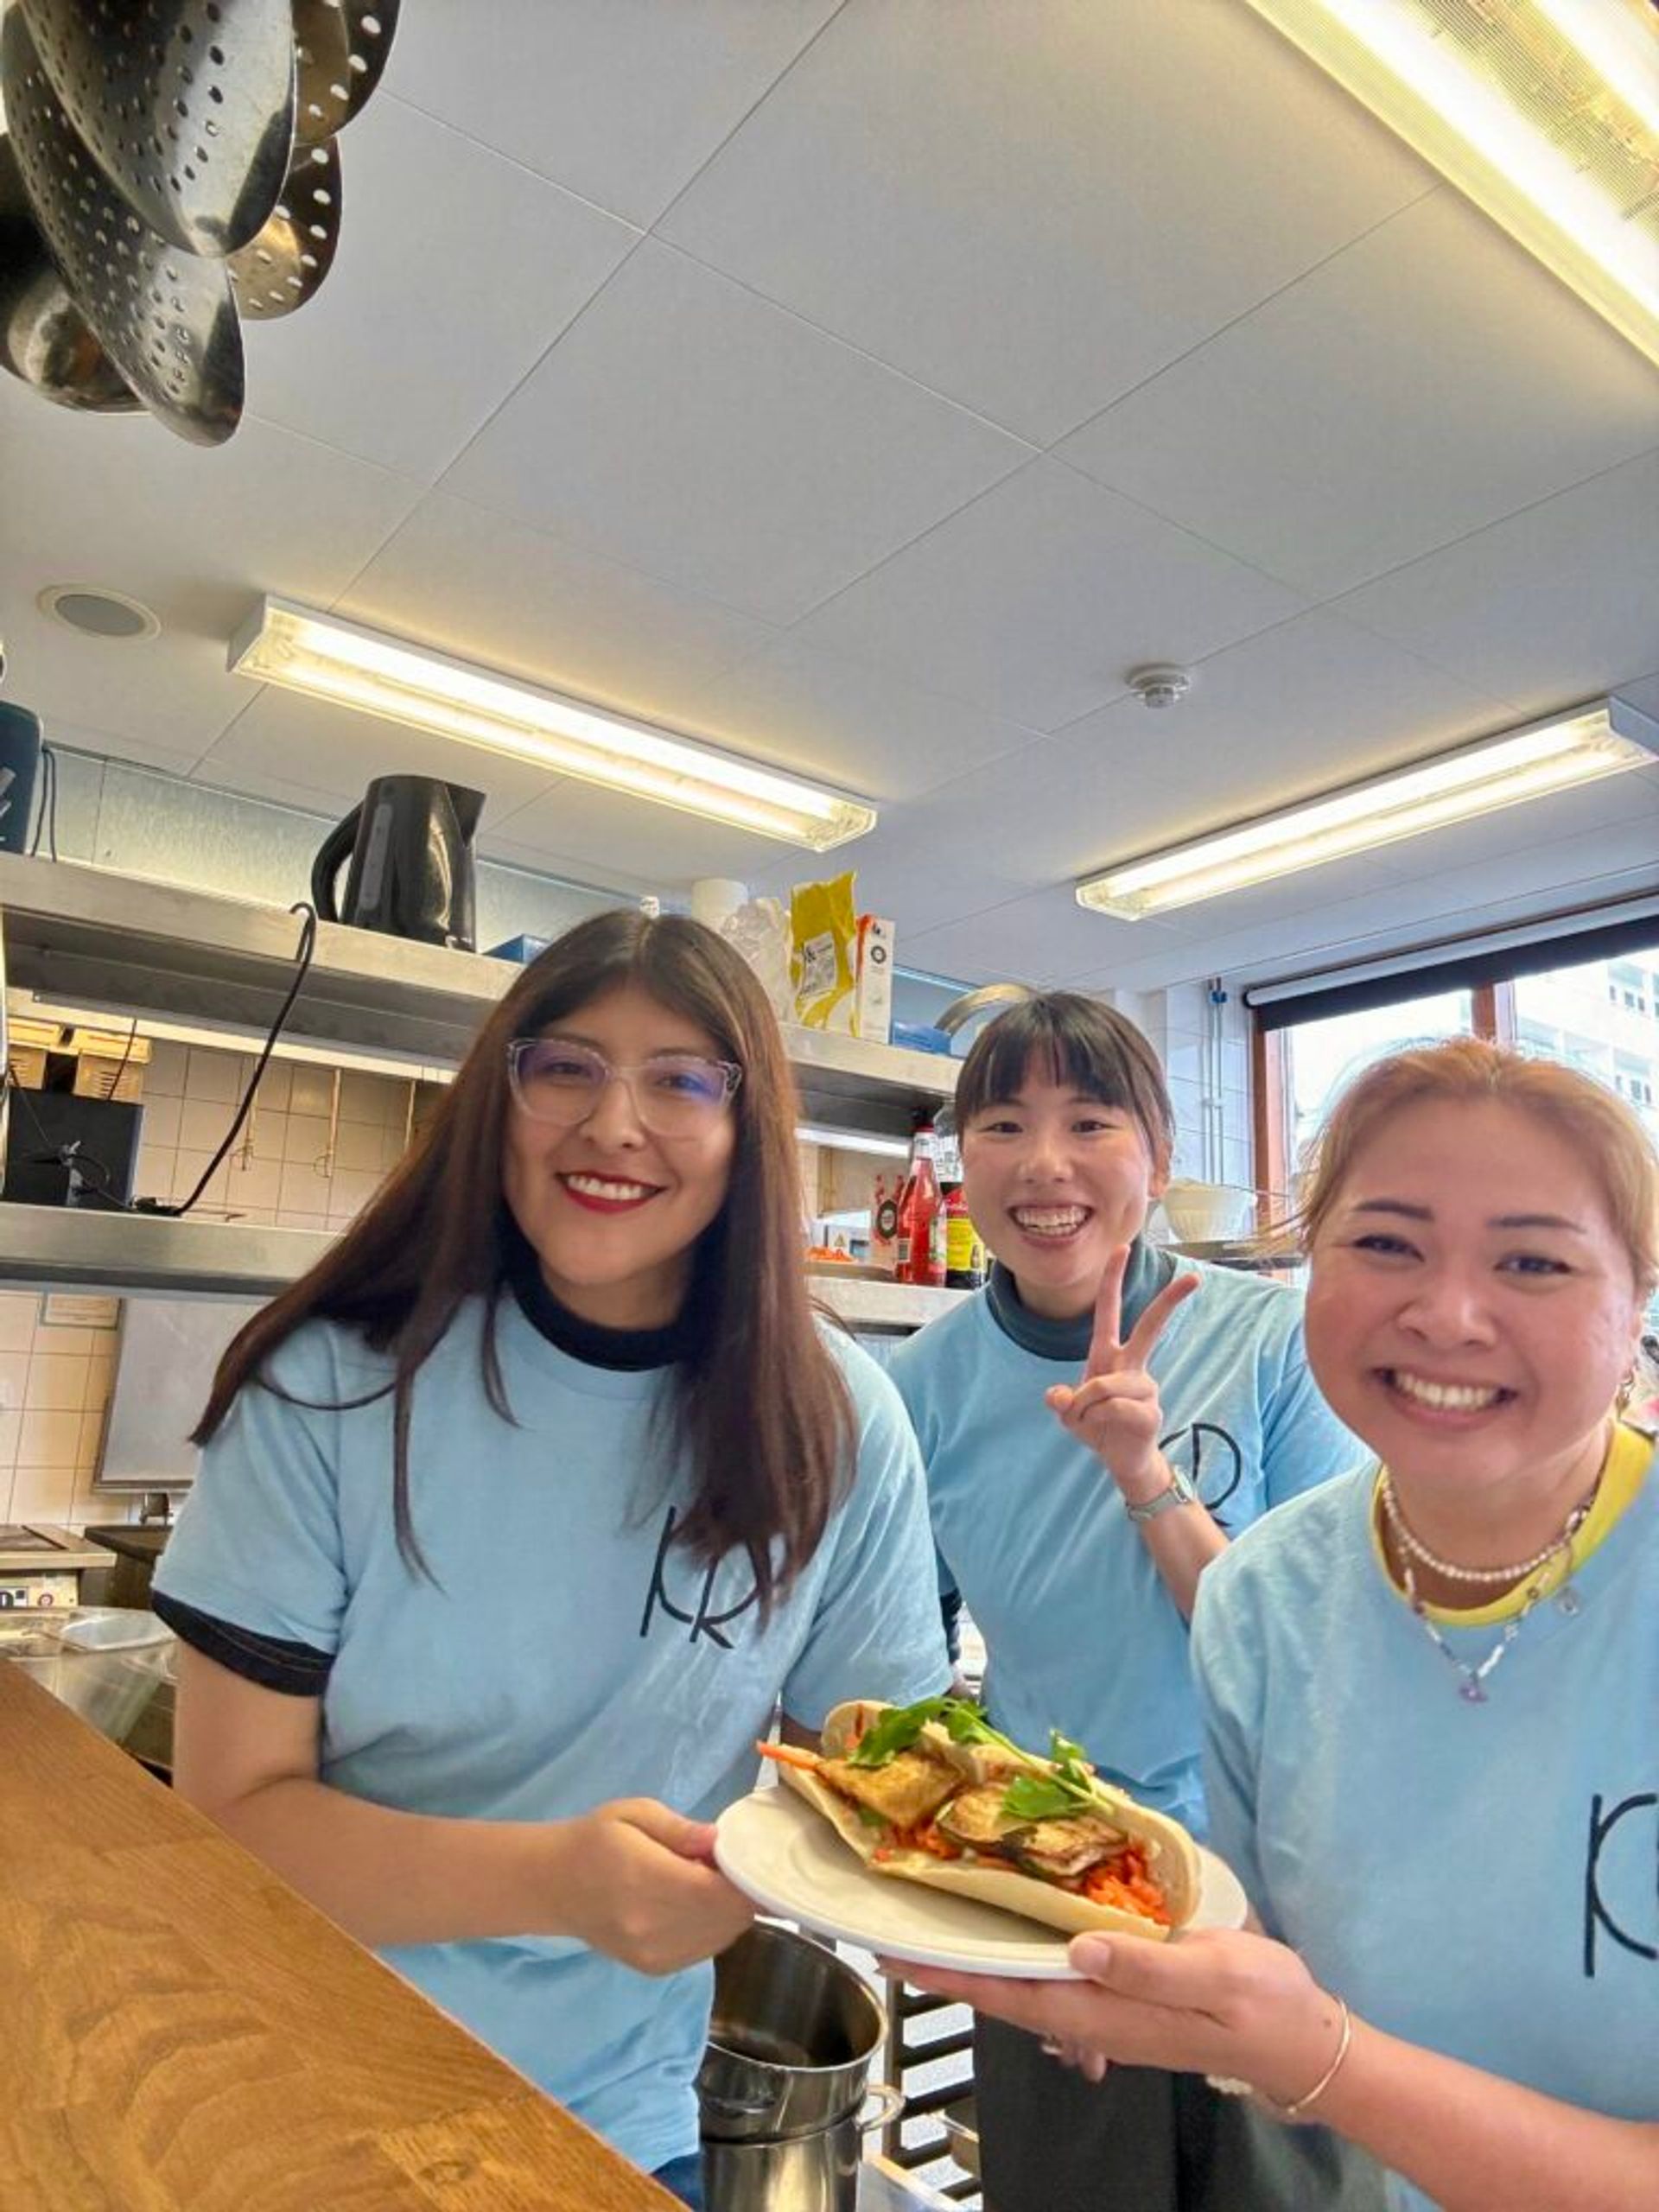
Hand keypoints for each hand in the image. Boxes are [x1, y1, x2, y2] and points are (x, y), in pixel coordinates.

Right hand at [554, 1798, 754, 1974]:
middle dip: (739, 1892)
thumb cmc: (594, 1840)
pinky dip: (711, 1929)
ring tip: (704, 1883)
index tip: (742, 1855)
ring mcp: (654, 1954)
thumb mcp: (634, 1813)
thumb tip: (718, 1840)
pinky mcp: (653, 1968)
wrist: (552, 1885)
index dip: (744, 1877)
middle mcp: (654, 1927)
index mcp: (648, 1881)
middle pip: (729, 1919)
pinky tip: (692, 1905)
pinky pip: (703, 1950)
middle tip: (721, 1865)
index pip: (721, 1894)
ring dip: (727, 1911)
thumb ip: (680, 1829)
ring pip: (721, 1938)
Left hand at [887, 1927, 1346, 2111]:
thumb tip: (1080, 1946)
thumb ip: (1148, 1963)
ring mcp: (1109, 2008)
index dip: (951, 1973)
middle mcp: (1095, 2014)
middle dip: (949, 1963)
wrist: (1305, 2040)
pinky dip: (1019, 1947)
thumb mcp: (1217, 1974)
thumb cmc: (1263, 2006)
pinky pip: (1055, 1973)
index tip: (896, 1951)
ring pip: (1025, 1982)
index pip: (1009, 1993)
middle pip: (1005, 1989)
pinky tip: (1010, 1922)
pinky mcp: (1126, 1994)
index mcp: (1107, 2011)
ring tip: (935, 1921)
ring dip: (979, 1954)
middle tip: (892, 1925)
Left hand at [1045, 1245, 1198, 1498]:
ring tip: (1091, 1423)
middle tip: (1196, 1278)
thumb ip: (1061, 1402)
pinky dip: (1095, 1422)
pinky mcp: (1150, 1410)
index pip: (1109, 1311)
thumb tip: (1056, 1397)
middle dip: (1170, 1301)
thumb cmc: (1099, 1428)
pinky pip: (1111, 1409)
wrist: (1123, 1460)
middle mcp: (1131, 1365)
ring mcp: (1145, 1386)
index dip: (1112, 1280)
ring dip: (1084, 1408)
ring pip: (1103, 1385)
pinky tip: (1107, 1432)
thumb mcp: (1069, 1414)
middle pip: (1150, 1327)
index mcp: (1108, 1355)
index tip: (1122, 1248)